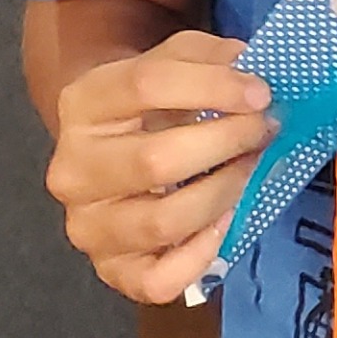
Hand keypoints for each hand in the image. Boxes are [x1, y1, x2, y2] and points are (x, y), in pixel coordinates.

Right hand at [46, 30, 270, 304]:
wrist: (109, 148)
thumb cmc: (147, 103)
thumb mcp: (169, 62)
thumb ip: (209, 58)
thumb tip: (253, 75)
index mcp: (81, 105)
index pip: (146, 85)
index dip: (213, 86)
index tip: (261, 92)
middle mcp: (72, 171)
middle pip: (157, 161)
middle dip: (227, 143)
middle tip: (264, 131)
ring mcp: (88, 227)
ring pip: (165, 221)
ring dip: (224, 194)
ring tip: (250, 169)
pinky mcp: (110, 271)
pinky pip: (161, 279)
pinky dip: (202, 253)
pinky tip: (224, 221)